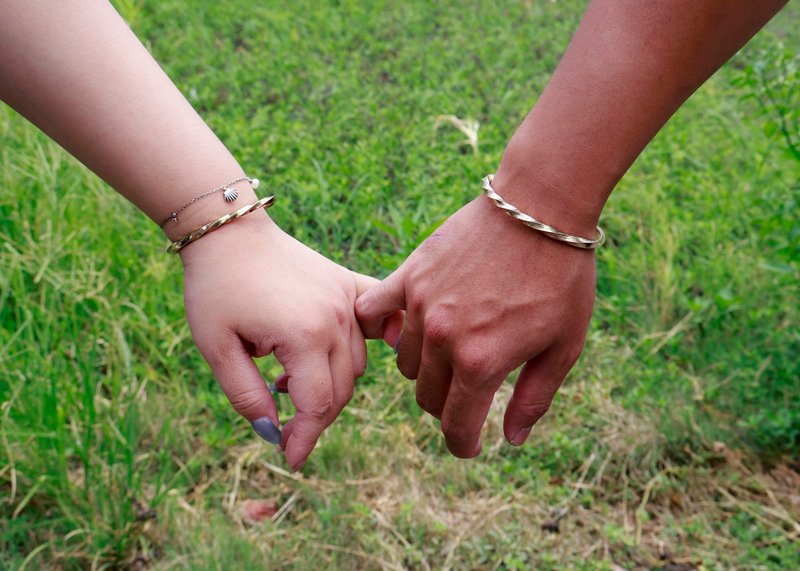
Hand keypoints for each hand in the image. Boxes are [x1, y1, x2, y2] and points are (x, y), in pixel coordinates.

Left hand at [181, 212, 379, 469]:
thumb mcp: (218, 349)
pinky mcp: (348, 284)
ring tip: (288, 380)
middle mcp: (337, 319)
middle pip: (340, 389)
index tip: (290, 460)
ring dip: (328, 383)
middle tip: (284, 428)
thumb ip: (247, 397)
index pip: (317, 405)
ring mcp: (347, 299)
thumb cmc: (217, 289)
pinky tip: (375, 347)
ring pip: (354, 364)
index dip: (304, 438)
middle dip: (314, 416)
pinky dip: (381, 337)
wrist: (229, 233)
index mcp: (305, 336)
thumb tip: (273, 432)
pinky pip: (378, 318)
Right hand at [356, 179, 596, 456]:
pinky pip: (374, 312)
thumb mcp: (563, 345)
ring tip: (450, 355)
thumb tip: (512, 440)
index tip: (470, 445)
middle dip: (448, 407)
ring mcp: (421, 305)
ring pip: (406, 362)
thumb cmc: (561, 277)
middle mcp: (443, 339)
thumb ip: (533, 398)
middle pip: (428, 397)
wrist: (539, 207)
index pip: (456, 425)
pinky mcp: (409, 275)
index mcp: (482, 362)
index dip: (463, 444)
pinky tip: (403, 327)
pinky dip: (384, 327)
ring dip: (427, 370)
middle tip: (469, 395)